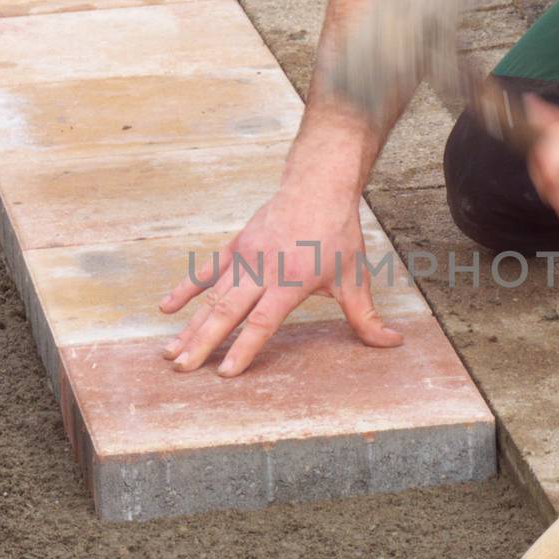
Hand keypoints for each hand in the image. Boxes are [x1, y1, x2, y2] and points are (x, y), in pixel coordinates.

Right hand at [158, 184, 402, 377]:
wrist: (317, 185)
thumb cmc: (337, 234)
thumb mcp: (356, 276)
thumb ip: (367, 317)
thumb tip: (392, 344)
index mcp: (290, 281)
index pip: (263, 321)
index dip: (245, 348)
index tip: (227, 373)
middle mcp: (262, 270)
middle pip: (227, 312)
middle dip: (204, 343)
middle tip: (183, 370)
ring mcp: (244, 257)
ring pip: (212, 296)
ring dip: (190, 325)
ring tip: (170, 352)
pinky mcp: (235, 246)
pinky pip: (206, 271)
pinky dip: (185, 290)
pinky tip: (166, 309)